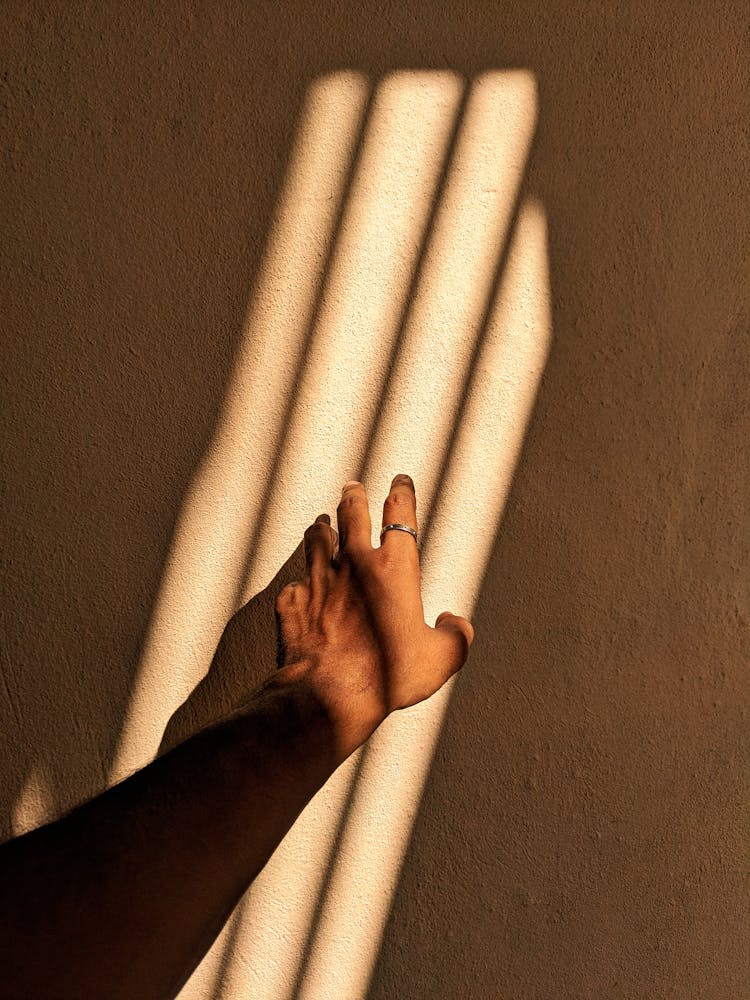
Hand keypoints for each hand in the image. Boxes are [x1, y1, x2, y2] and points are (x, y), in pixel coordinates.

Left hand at [273, 475, 473, 756]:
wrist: (328, 694)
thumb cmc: (387, 673)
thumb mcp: (440, 660)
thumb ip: (454, 637)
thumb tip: (455, 624)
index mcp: (394, 567)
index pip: (400, 514)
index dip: (401, 493)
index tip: (400, 482)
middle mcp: (354, 563)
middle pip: (351, 514)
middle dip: (353, 496)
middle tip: (352, 487)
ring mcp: (318, 579)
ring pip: (317, 540)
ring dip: (321, 529)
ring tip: (320, 522)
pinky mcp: (292, 601)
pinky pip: (295, 583)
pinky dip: (299, 583)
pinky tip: (299, 586)